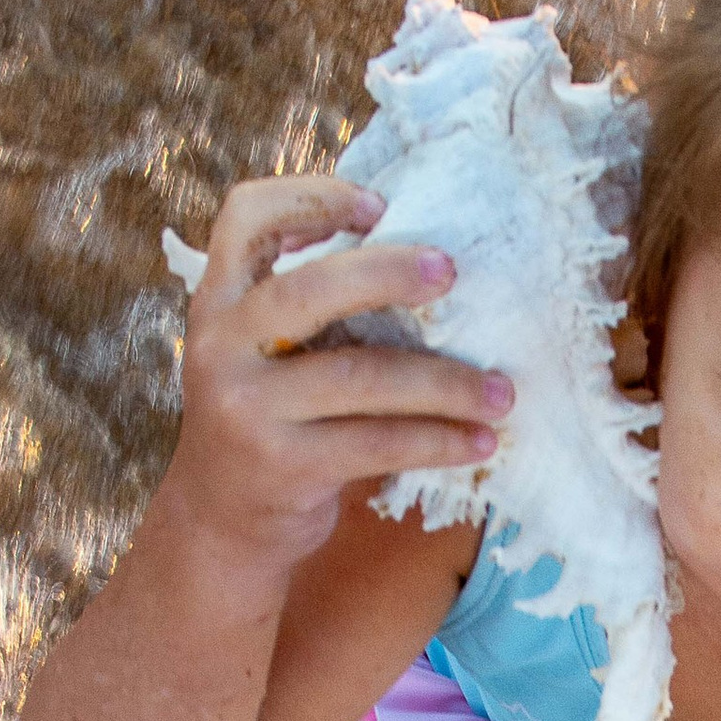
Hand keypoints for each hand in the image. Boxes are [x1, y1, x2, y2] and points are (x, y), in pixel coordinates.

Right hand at [156, 173, 510, 562]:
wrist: (219, 524)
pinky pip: (376, 443)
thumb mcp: (262, 353)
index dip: (311, 197)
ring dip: (444, 383)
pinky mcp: (281, 465)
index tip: (379, 206)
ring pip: (360, 376)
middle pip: (310, 288)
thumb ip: (306, 307)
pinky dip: (436, 441)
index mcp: (219, 301)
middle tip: (452, 272)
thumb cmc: (266, 422)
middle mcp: (221, 345)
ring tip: (502, 392)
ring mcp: (247, 407)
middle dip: (389, 273)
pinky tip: (479, 441)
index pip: (246, 216)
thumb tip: (423, 259)